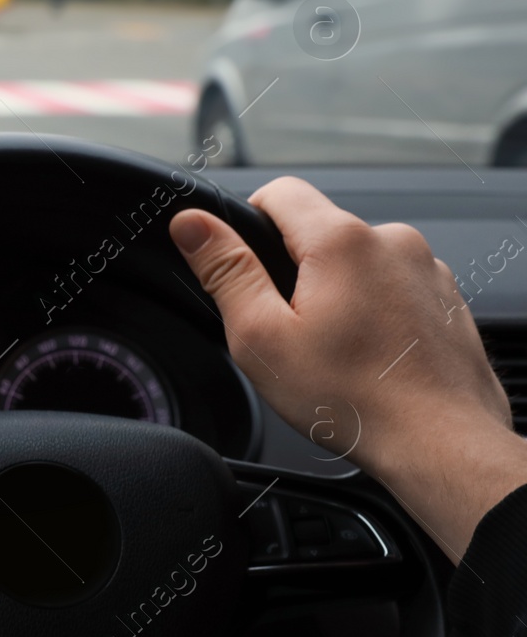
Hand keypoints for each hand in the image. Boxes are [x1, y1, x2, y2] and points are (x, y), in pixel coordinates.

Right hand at [169, 177, 526, 562]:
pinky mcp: (445, 299)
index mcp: (341, 241)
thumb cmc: (355, 399)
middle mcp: (392, 241)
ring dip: (337, 293)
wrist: (441, 445)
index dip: (248, 223)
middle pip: (318, 231)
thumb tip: (191, 223)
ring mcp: (426, 269)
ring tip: (336, 351)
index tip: (246, 269)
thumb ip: (225, 270)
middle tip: (290, 330)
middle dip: (294, 272)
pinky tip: (369, 356)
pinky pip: (392, 286)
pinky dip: (374, 312)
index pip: (279, 191)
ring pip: (356, 261)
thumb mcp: (261, 336)